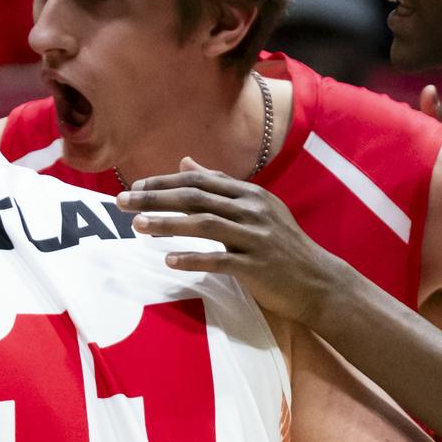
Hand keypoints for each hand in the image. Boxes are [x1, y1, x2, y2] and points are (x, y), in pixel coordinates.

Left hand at [117, 159, 348, 326]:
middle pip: (196, 198)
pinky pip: (220, 260)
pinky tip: (169, 261)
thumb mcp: (254, 208)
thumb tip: (185, 160)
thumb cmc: (281, 245)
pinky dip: (193, 258)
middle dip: (155, 198)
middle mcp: (252, 209)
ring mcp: (256, 237)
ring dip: (167, 224)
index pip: (199, 180)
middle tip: (122, 202)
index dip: (164, 182)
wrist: (318, 281)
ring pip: (204, 225)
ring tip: (137, 227)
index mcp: (249, 194)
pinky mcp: (257, 266)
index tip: (135, 187)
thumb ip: (219, 186)